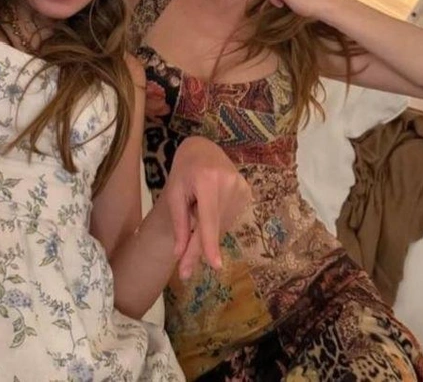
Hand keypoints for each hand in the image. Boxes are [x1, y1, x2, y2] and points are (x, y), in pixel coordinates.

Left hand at [161, 136, 250, 279]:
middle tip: (184, 272)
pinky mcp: (247, 191)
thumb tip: (178, 254)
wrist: (204, 149)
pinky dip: (217, 221)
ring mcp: (241, 186)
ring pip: (222, 225)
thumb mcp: (175, 194)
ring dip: (207, 231)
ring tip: (196, 209)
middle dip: (199, 249)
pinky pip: (229, 217)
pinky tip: (209, 208)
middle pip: (214, 226)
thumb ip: (179, 223)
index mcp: (208, 180)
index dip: (210, 242)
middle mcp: (229, 182)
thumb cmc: (184, 170)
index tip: (215, 266)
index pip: (208, 218)